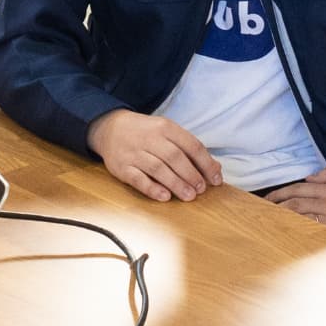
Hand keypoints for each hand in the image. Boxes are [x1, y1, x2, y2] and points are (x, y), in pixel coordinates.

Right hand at [89, 108, 220, 203]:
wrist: (109, 128)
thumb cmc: (146, 133)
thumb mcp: (167, 132)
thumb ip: (190, 149)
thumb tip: (216, 169)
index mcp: (165, 127)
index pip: (191, 145)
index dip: (206, 163)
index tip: (216, 179)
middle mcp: (149, 139)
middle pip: (174, 157)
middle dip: (191, 175)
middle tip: (202, 190)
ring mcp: (134, 153)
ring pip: (158, 169)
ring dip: (176, 184)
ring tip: (189, 196)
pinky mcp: (122, 167)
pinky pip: (138, 179)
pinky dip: (152, 189)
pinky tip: (165, 197)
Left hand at [264, 167, 325, 236]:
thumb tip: (310, 176)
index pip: (300, 188)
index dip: (281, 193)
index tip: (269, 198)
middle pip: (296, 202)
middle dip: (277, 204)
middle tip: (263, 208)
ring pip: (300, 215)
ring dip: (283, 216)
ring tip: (269, 218)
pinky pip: (310, 228)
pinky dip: (296, 227)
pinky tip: (286, 229)